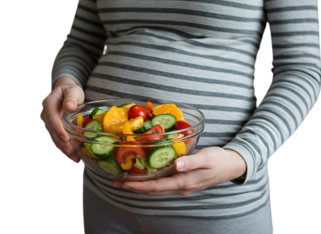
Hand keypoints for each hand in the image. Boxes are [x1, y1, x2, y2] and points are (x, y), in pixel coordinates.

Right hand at [40, 77, 84, 164]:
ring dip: (63, 149)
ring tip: (75, 158)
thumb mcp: (73, 90)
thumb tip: (69, 106)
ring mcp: (48, 122)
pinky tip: (72, 157)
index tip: (66, 139)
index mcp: (48, 103)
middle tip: (72, 152)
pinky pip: (57, 140)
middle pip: (51, 131)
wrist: (66, 93)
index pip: (51, 118)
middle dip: (61, 143)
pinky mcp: (53, 129)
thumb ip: (71, 97)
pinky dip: (64, 149)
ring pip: (54, 138)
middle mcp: (45, 114)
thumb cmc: (70, 91)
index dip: (58, 129)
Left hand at [112, 147, 246, 195]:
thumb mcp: (207, 158)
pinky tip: (145, 176)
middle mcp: (180, 187)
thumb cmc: (219, 160)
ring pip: (156, 188)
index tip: (123, 184)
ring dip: (140, 186)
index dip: (138, 186)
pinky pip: (162, 184)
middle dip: (134, 188)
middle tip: (116, 183)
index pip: (156, 187)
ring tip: (125, 182)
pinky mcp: (183, 181)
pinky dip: (150, 182)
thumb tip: (175, 165)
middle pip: (152, 190)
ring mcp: (182, 185)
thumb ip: (191, 162)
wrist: (232, 166)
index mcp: (184, 182)